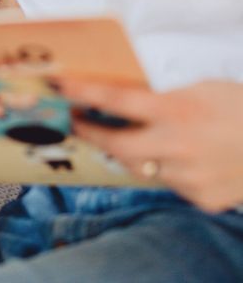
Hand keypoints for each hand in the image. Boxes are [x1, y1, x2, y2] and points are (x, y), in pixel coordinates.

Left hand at [61, 77, 242, 212]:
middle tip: (75, 119)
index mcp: (177, 111)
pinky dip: (162, 168)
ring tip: (117, 134)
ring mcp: (191, 177)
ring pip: (140, 167)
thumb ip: (160, 96)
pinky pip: (168, 183)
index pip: (115, 100)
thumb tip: (121, 96)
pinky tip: (170, 156)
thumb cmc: (239, 107)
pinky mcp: (202, 198)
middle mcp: (179, 147)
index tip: (57, 84)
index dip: (81, 92)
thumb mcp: (198, 89)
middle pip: (117, 145)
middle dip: (90, 133)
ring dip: (126, 151)